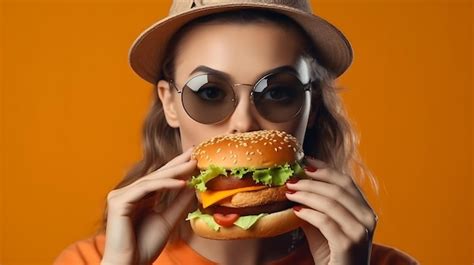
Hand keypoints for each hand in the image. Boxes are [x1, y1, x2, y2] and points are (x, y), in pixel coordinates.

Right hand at [101, 148, 196, 264]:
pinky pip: (146, 188)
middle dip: (177, 163)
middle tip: (194, 152)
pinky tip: (181, 182)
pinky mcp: (118, 201)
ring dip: (174, 171)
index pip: (160, 178)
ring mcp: (120, 196)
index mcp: (138, 197)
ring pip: (152, 179)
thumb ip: (179, 203)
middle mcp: (128, 193)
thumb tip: (193, 186)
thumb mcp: (168, 220)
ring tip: (193, 164)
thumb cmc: (145, 246)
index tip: (194, 157)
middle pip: (156, 175)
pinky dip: (165, 185)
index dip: (176, 166)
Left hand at [285, 157, 377, 264]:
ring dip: (307, 193)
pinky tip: (295, 210)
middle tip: (291, 178)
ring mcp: (360, 232)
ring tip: (289, 192)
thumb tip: (294, 185)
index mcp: (365, 210)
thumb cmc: (332, 255)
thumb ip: (314, 207)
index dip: (324, 168)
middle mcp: (368, 219)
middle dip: (312, 180)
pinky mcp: (348, 245)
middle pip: (338, 188)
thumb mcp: (322, 227)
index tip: (304, 161)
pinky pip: (326, 221)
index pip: (346, 181)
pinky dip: (308, 212)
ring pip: (332, 202)